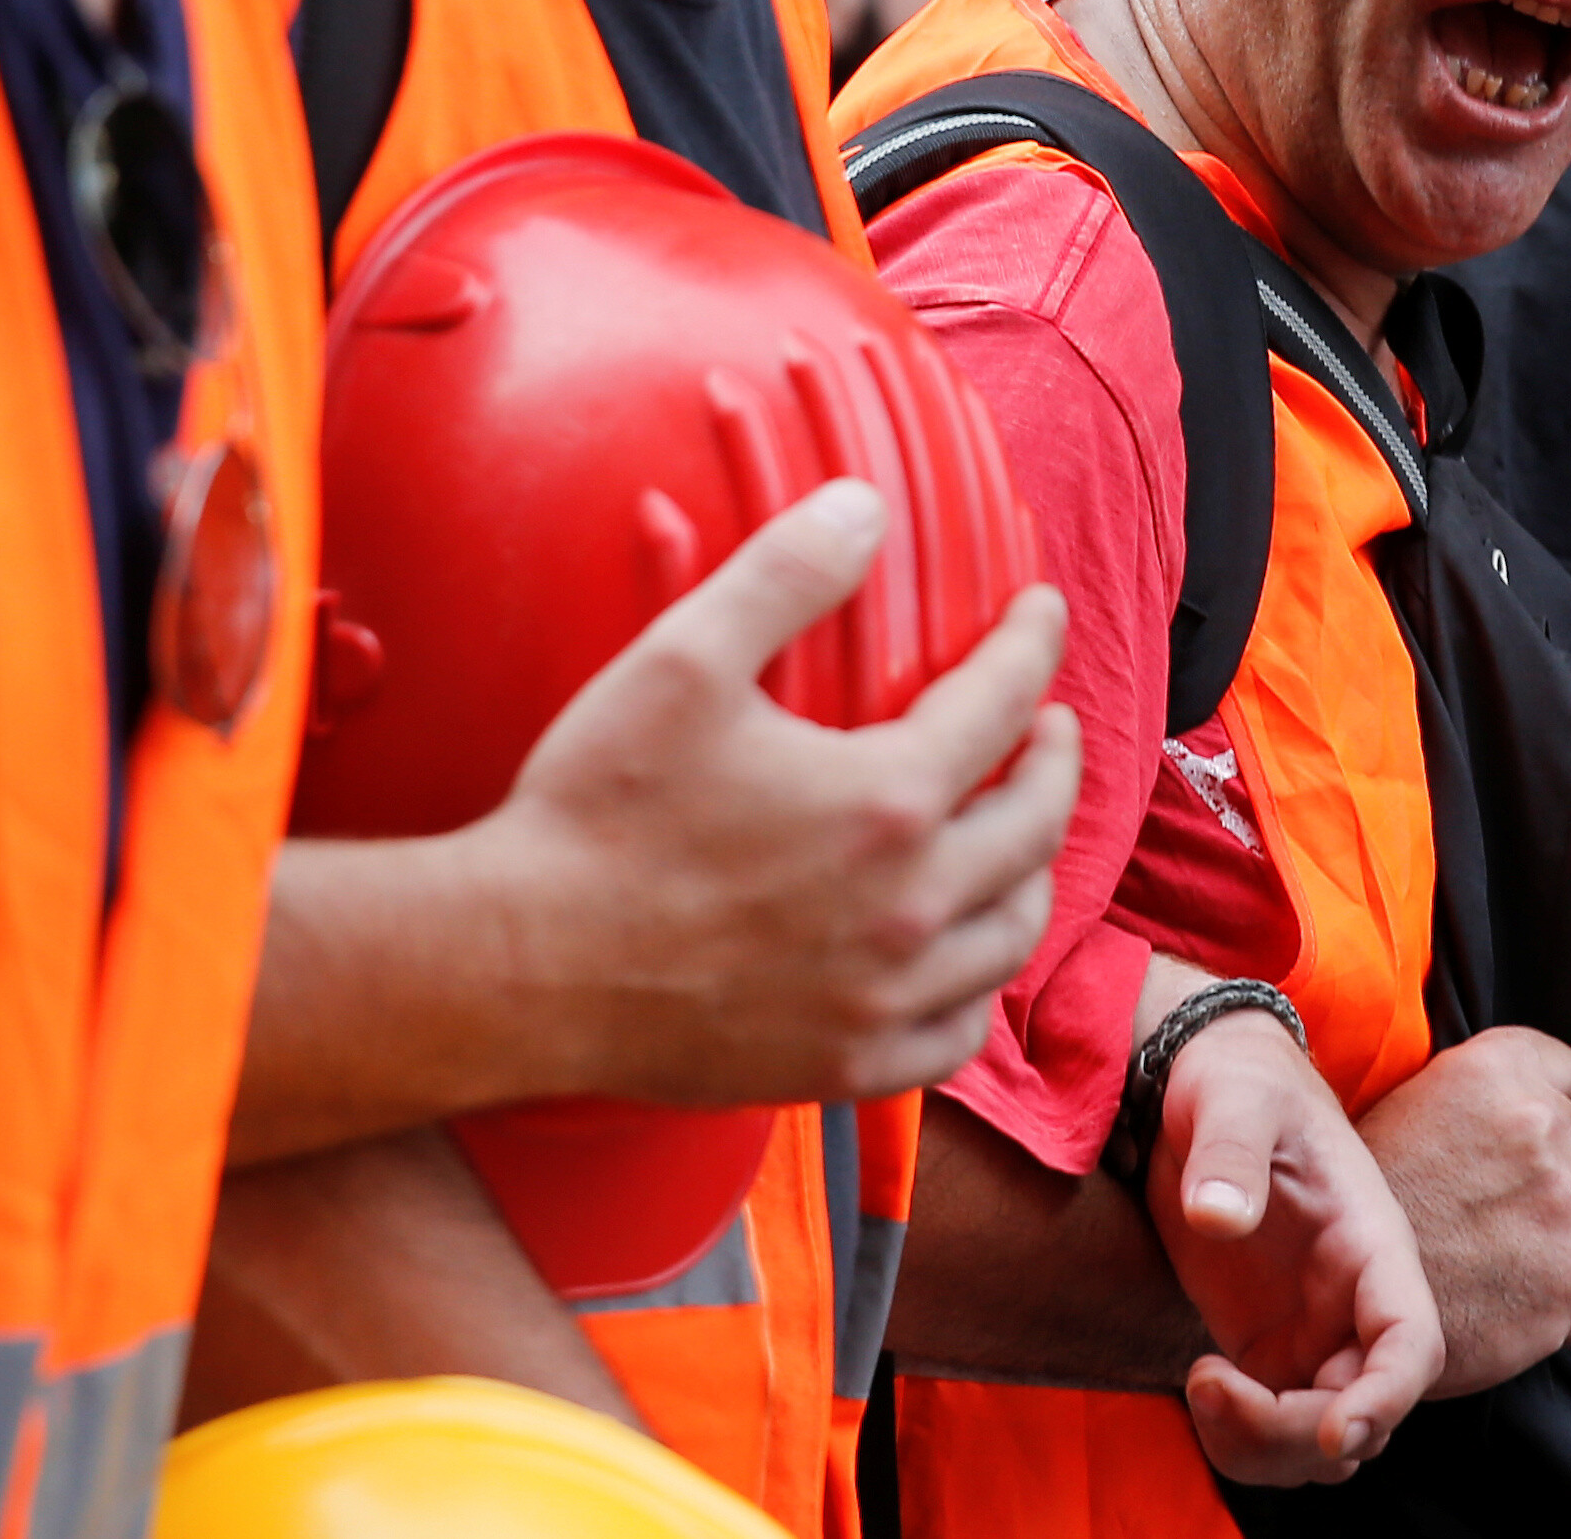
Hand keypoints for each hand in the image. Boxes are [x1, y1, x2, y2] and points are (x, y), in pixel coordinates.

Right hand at [482, 485, 1082, 1104]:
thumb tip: (866, 507)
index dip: (1033, 643)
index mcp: (887, 800)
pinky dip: (979, 984)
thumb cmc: (593, 814)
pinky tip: (961, 952)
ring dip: (1032, 867)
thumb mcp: (682, 660)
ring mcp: (883, 997)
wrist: (515, 968)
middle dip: (1054, 756)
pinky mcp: (844, 1062)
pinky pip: (959, 1032)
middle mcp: (909, 907)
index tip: (1040, 613)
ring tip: (1016, 828)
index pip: (1006, 701)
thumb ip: (786, 572)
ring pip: (1014, 931)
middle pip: (1037, 821)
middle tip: (1044, 722)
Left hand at [1149, 1003, 1444, 1483]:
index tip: (1330, 1432)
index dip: (1386, 1397)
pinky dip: (1239, 1440)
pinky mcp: (1268, 1349)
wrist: (1205, 1090)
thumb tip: (1217, 1218)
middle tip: (1210, 1384)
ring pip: (1319, 1441)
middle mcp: (1354, 1301)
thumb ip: (1231, 1152)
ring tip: (1200, 1382)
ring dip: (1266, 1448)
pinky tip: (1199, 1382)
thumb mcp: (1234, 1097)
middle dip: (1294, 1434)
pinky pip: (1271, 1430)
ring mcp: (1313, 1332)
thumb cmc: (1235, 1082)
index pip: (1412, 1339)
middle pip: (1364, 1413)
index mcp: (1371, 1243)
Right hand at [1359, 1028, 1570, 1397]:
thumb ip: (1476, 1092)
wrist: (1342, 1304)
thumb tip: (1528, 1096)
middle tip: (1485, 1210)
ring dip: (1552, 1240)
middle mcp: (1543, 1126)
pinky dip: (1550, 1302)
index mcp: (1497, 1072)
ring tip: (1486, 1261)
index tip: (1513, 1135)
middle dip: (1545, 1177)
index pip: (1563, 1068)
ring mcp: (1568, 1206)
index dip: (1536, 1102)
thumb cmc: (1361, 1212)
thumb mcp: (1403, 1108)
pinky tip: (1497, 1302)